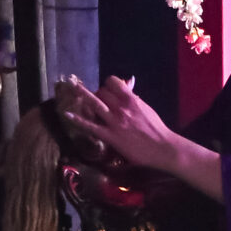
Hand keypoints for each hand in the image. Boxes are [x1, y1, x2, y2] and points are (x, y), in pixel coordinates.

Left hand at [54, 75, 190, 177]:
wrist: (162, 148)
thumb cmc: (156, 129)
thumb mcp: (146, 108)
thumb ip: (134, 97)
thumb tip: (129, 82)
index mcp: (131, 99)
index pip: (113, 83)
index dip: (107, 84)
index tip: (105, 89)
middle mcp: (121, 107)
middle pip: (102, 92)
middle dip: (95, 93)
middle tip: (90, 96)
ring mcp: (114, 121)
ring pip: (94, 104)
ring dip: (81, 94)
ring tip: (70, 88)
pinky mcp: (110, 136)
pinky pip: (90, 126)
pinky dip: (78, 120)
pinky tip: (67, 115)